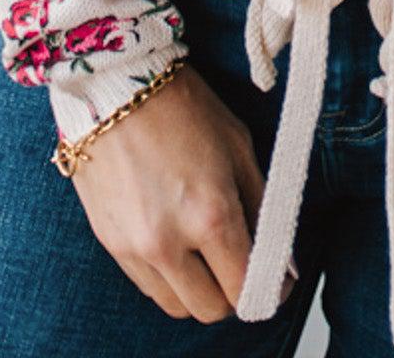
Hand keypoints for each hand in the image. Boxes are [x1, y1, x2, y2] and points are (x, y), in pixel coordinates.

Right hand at [67, 61, 297, 322]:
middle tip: (241, 264)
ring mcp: (134, 247)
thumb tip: (284, 258)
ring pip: (177, 305)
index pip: (246, 287)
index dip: (270, 289)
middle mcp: (169, 241)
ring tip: (207, 254)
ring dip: (199, 289)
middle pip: (212, 309)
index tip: (278, 280)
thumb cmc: (182, 105)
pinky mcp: (109, 244)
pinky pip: (147, 286)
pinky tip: (176, 242)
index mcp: (210, 214)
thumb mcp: (238, 146)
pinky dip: (168, 277)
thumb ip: (263, 206)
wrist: (115, 85)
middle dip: (234, 293)